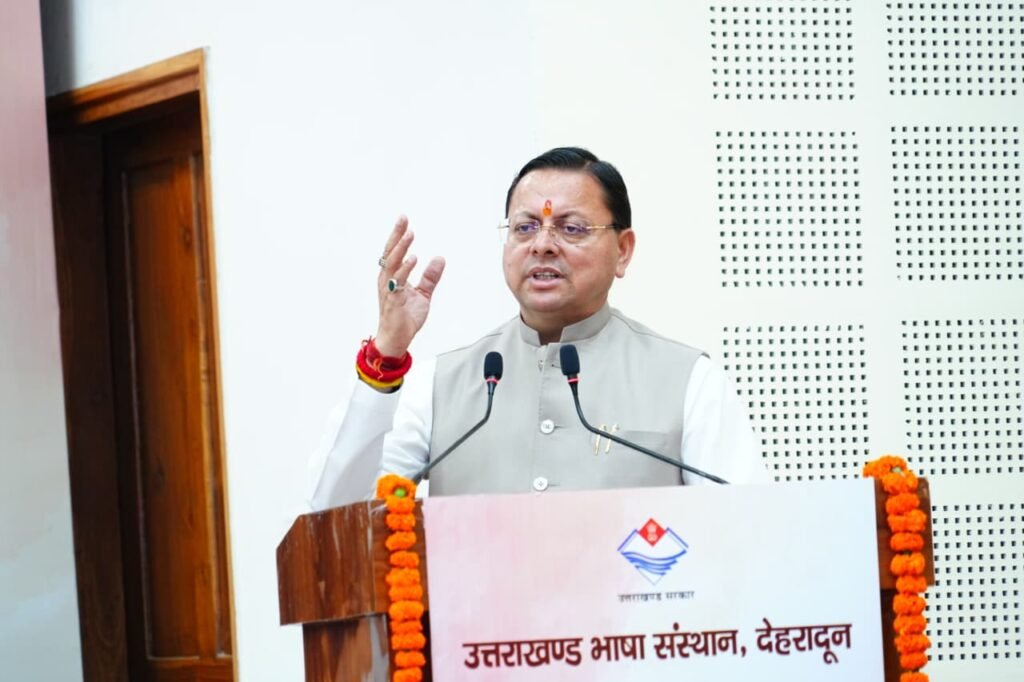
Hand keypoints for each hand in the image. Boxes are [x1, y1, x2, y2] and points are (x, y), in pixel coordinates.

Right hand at [375, 216, 445, 357]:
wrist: (397, 339)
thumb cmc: (405, 317)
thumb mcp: (423, 294)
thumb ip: (430, 277)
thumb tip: (440, 258)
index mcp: (392, 277)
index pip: (394, 252)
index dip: (398, 235)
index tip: (404, 220)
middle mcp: (387, 280)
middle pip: (390, 253)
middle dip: (396, 235)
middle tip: (403, 219)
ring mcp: (388, 290)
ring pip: (392, 264)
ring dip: (401, 248)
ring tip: (410, 234)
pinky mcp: (393, 301)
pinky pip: (398, 282)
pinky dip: (405, 269)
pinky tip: (413, 259)